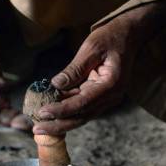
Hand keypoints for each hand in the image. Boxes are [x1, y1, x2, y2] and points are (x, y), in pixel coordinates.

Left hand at [32, 14, 144, 134]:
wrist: (129, 36)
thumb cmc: (110, 38)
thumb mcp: (91, 48)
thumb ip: (75, 69)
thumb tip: (55, 85)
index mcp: (111, 84)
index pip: (83, 103)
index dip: (62, 110)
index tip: (43, 112)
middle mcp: (112, 96)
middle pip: (83, 116)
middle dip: (59, 124)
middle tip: (37, 129)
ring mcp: (108, 98)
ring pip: (82, 115)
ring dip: (61, 120)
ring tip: (39, 124)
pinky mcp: (101, 96)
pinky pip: (83, 106)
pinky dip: (67, 110)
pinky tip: (50, 112)